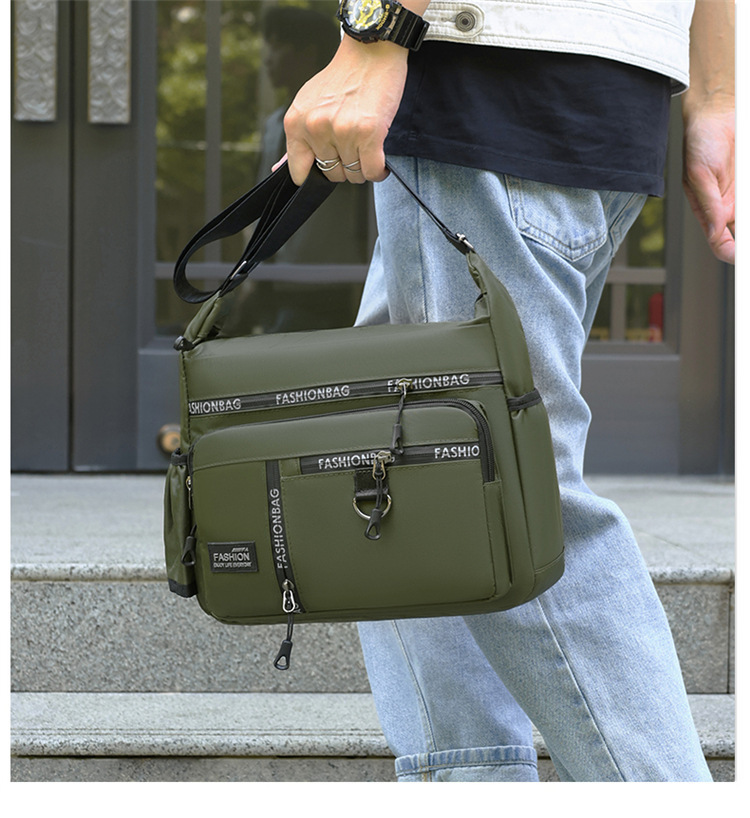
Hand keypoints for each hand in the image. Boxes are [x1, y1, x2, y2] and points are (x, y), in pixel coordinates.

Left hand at [283, 37, 408, 185]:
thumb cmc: (341, 80)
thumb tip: (277, 169)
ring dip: (363, 166)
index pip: (299, 173)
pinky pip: (372, 171)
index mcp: (296, 123)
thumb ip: (297, 140)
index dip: (317, 174)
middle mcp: (316, 128)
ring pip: (354, 174)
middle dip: (344, 166)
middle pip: (332, 175)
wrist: (370, 52)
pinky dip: (379, 170)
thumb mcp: (308, 106)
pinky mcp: (369, 133)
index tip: (329, 164)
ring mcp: (342, 131)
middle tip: (352, 144)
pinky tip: (379, 157)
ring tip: (366, 144)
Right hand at [682, 103, 734, 263]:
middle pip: (743, 235)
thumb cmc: (701, 141)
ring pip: (749, 220)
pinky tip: (747, 195)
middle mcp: (730, 207)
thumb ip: (708, 204)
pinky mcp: (749, 181)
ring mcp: (744, 195)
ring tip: (746, 208)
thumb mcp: (699, 175)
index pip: (721, 243)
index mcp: (710, 211)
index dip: (733, 254)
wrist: (721, 111)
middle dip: (747, 242)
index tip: (742, 257)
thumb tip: (716, 231)